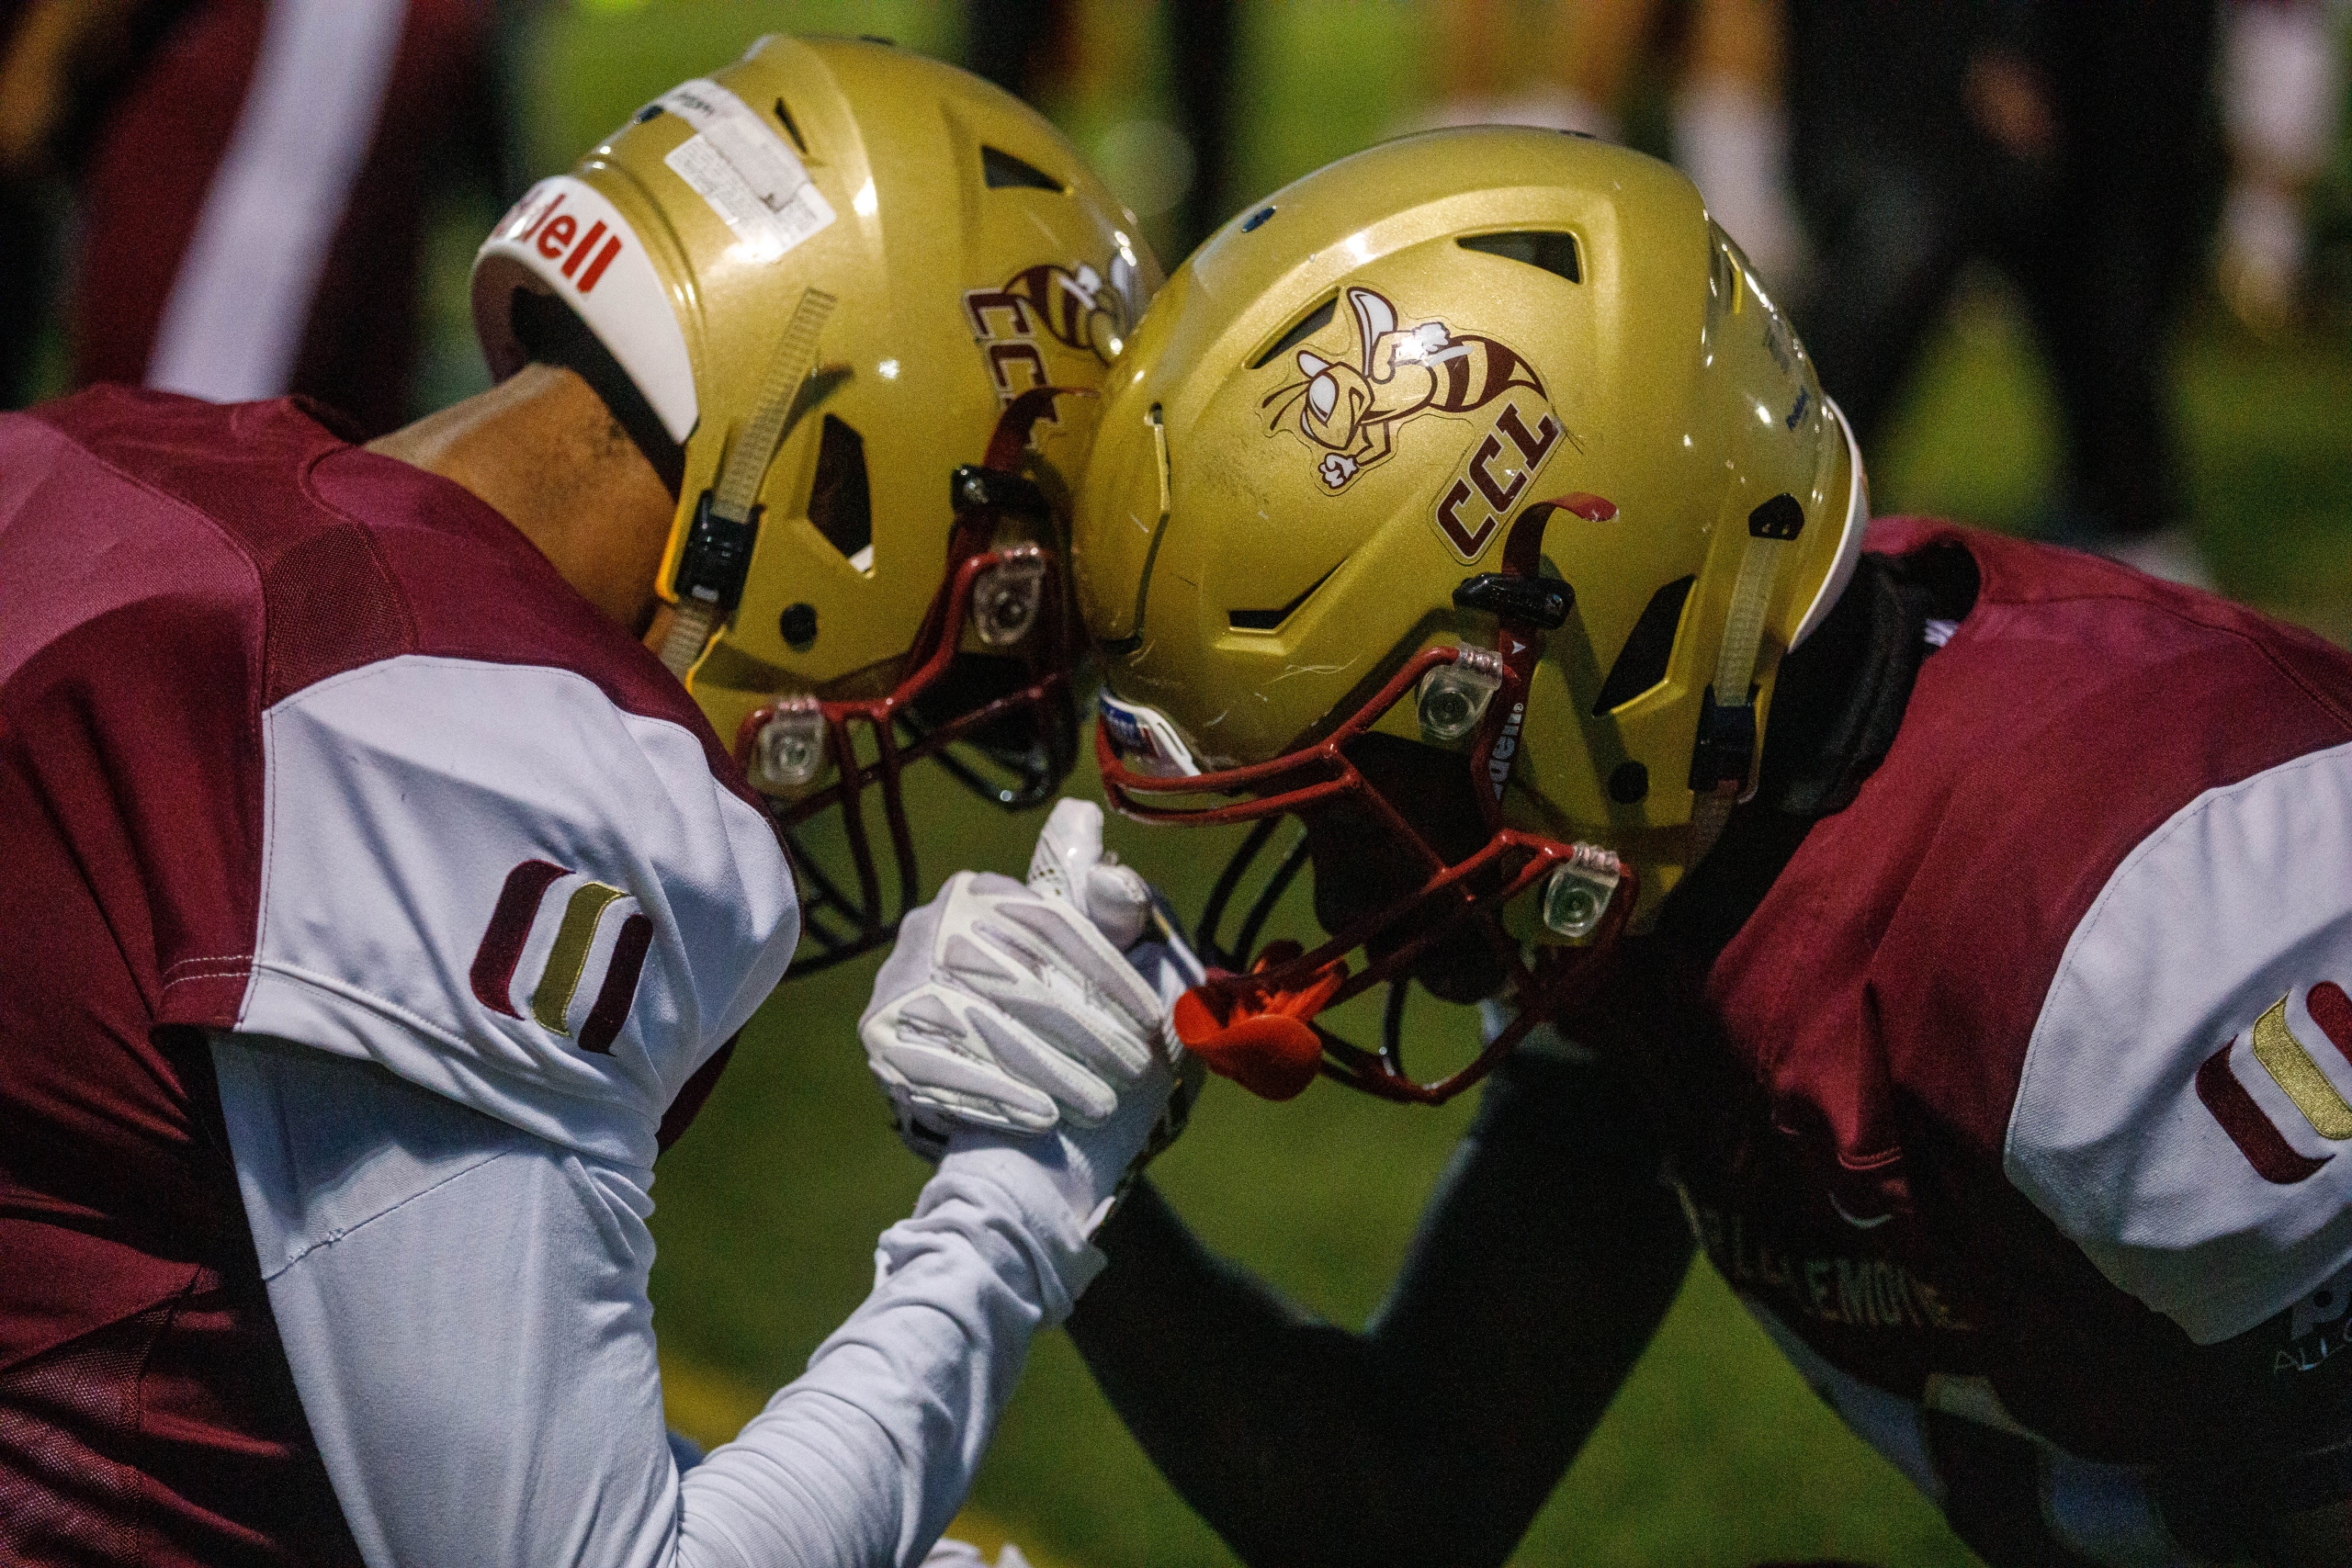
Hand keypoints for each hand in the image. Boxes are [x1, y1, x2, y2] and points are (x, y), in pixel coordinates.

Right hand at [861, 801, 1170, 1155]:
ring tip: (1101, 1103)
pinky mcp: (881, 1037)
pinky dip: (1000, 1095)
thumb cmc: (1043, 998)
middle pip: (1021, 979)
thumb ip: (1099, 903)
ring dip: (1050, 1071)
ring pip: (988, 1027)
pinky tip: (1043, 1118)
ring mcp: (900, 980)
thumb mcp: (1077, 947)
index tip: (1151, 1018)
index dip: (1107, 973)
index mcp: (981, 891)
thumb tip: (1086, 818)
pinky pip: (945, 1068)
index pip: (1050, 926)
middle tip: (1135, 1071)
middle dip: (1087, 1031)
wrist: (970, 1073)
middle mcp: (932, 926)